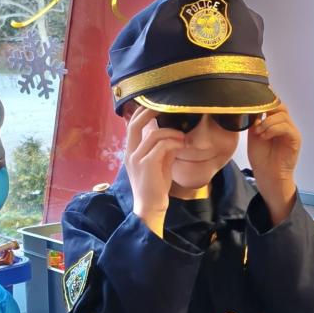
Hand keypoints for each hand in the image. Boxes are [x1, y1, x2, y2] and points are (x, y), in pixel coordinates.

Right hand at [125, 106, 183, 237]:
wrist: (151, 208)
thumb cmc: (155, 188)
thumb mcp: (160, 163)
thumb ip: (163, 148)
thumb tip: (174, 134)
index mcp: (131, 152)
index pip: (131, 125)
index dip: (141, 112)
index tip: (156, 104)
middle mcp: (130, 153)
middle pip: (134, 124)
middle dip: (149, 111)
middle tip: (166, 106)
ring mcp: (137, 159)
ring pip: (153, 134)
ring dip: (171, 132)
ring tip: (183, 137)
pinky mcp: (147, 165)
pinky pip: (161, 146)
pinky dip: (173, 142)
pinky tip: (182, 145)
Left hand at [247, 103, 300, 225]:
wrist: (268, 176)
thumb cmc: (261, 157)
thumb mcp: (253, 135)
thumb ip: (254, 120)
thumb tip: (250, 106)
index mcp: (275, 121)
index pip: (273, 103)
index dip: (264, 99)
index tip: (252, 99)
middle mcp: (285, 124)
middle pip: (280, 105)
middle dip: (266, 109)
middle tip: (255, 117)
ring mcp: (291, 131)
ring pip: (282, 115)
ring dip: (268, 122)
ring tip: (258, 133)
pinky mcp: (295, 139)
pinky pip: (286, 127)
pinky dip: (274, 129)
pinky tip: (265, 136)